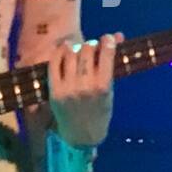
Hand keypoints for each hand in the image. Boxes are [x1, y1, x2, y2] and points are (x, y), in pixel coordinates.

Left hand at [48, 33, 123, 147]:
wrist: (82, 136)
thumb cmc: (100, 112)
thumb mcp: (110, 90)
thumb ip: (111, 63)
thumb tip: (118, 35)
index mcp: (103, 86)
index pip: (106, 54)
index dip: (107, 42)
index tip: (107, 38)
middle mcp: (85, 86)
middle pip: (86, 51)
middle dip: (91, 45)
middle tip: (92, 47)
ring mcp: (68, 88)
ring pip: (70, 55)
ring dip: (75, 47)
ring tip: (77, 48)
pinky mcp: (54, 90)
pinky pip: (54, 64)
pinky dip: (59, 53)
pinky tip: (63, 50)